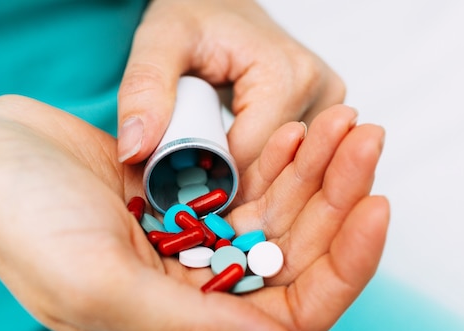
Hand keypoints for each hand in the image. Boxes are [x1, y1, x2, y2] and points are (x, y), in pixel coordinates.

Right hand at [0, 97, 386, 330]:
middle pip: (292, 257)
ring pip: (276, 217)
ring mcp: (185, 243)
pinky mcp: (178, 201)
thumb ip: (189, 328)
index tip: (373, 204)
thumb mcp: (97, 284)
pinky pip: (247, 186)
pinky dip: (276, 161)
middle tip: (363, 137)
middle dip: (336, 199)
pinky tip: (297, 130)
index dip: (343, 266)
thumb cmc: (19, 222)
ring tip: (343, 123)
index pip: (290, 313)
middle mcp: (190, 291)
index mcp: (177, 326)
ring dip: (315, 173)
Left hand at [116, 0, 345, 170]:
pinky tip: (231, 151)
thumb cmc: (195, 15)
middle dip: (223, 178)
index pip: (249, 161)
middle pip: (267, 169)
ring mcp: (328, 106)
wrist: (223, 2)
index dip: (206, 178)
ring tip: (209, 151)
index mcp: (288, 76)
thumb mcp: (160, 41)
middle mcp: (321, 93)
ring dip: (241, 174)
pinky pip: (288, 159)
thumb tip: (134, 149)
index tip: (174, 181)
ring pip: (279, 170)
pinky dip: (256, 164)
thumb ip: (144, 89)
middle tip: (186, 169)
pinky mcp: (324, 113)